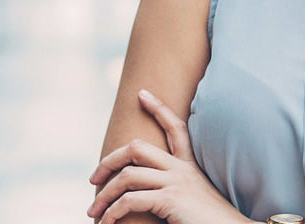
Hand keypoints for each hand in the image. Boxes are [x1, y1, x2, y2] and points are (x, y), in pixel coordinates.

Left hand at [88, 89, 246, 223]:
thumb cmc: (211, 221)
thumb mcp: (193, 199)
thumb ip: (175, 191)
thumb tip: (147, 196)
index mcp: (190, 166)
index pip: (176, 128)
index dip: (159, 108)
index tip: (142, 94)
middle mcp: (183, 169)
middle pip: (137, 149)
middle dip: (109, 161)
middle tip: (94, 178)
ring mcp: (176, 182)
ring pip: (127, 176)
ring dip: (104, 195)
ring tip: (93, 212)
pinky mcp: (170, 199)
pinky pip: (130, 200)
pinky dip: (112, 212)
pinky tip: (107, 222)